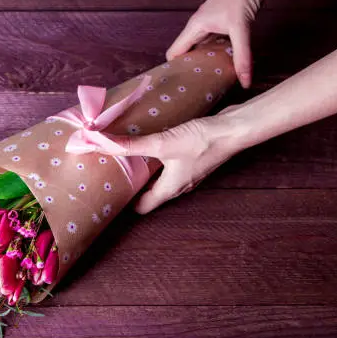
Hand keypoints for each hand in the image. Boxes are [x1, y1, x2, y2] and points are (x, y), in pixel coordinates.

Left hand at [102, 115, 243, 213]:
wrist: (234, 130)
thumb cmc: (201, 142)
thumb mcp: (162, 144)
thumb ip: (132, 146)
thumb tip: (102, 143)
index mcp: (169, 189)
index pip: (142, 207)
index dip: (125, 204)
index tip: (108, 192)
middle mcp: (179, 185)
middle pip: (150, 193)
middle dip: (132, 185)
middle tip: (112, 172)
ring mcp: (188, 173)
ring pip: (160, 179)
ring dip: (144, 171)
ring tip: (126, 157)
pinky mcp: (194, 158)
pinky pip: (170, 165)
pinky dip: (157, 159)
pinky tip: (150, 143)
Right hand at [166, 0, 270, 87]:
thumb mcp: (241, 27)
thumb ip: (242, 56)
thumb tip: (244, 81)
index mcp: (195, 27)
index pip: (174, 52)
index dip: (175, 69)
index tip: (180, 86)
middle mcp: (201, 27)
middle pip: (189, 53)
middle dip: (192, 70)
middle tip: (199, 89)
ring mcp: (214, 25)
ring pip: (205, 49)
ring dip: (209, 63)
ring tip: (214, 81)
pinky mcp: (228, 24)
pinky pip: (220, 45)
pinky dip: (224, 55)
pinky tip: (232, 64)